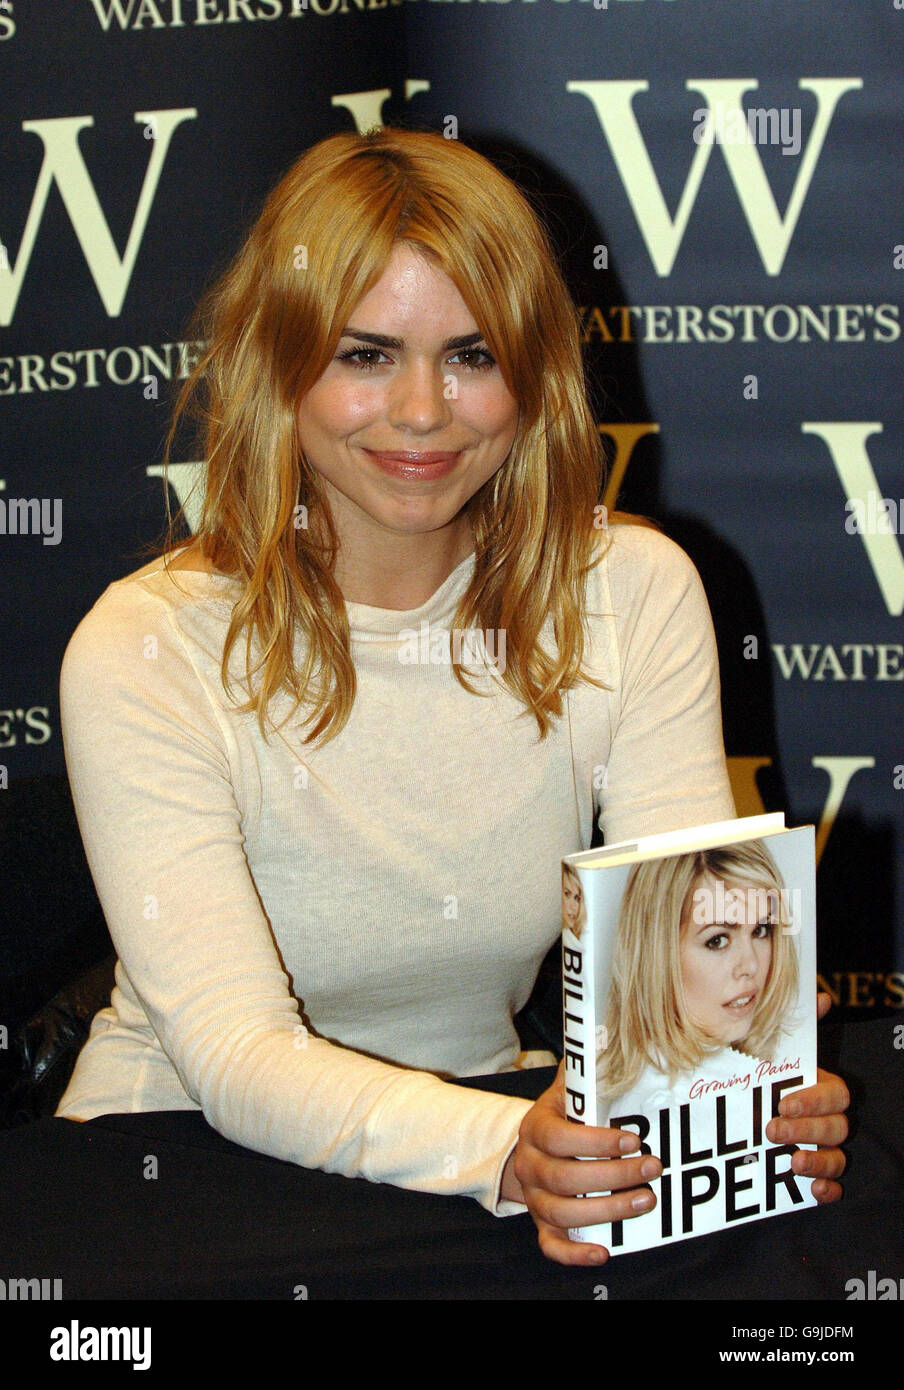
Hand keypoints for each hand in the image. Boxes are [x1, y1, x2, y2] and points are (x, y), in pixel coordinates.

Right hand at [501, 1061, 660, 1265]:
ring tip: (646, 1199)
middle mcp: (530, 1165)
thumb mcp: (571, 1089)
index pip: (559, 1137)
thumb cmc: (564, 1116)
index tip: (633, 1139)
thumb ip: (588, 1070)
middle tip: (653, 1168)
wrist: (532, 1148)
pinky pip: (552, 1245)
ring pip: (562, 1213)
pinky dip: (575, 1254)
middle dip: (614, 1176)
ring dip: (607, 1210)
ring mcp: (534, 1197)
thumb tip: (611, 1034)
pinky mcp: (543, 1224)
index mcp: (535, 1127)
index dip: (596, 1142)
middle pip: (564, 1178)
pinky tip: (604, 1252)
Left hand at [765, 991, 848, 1201]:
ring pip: (838, 1156)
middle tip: (772, 1129)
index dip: (815, 1100)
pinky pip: (834, 1185)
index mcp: (817, 1087)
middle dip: (807, 1129)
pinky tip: (810, 1189)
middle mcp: (824, 1118)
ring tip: (791, 1162)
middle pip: (837, 1126)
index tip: (783, 1103)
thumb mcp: (760, 1046)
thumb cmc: (747, 1073)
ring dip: (819, 1161)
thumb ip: (789, 1024)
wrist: (719, 1111)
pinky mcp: (812, 1173)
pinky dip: (827, 1188)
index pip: (835, 1094)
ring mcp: (821, 1147)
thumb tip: (821, 997)